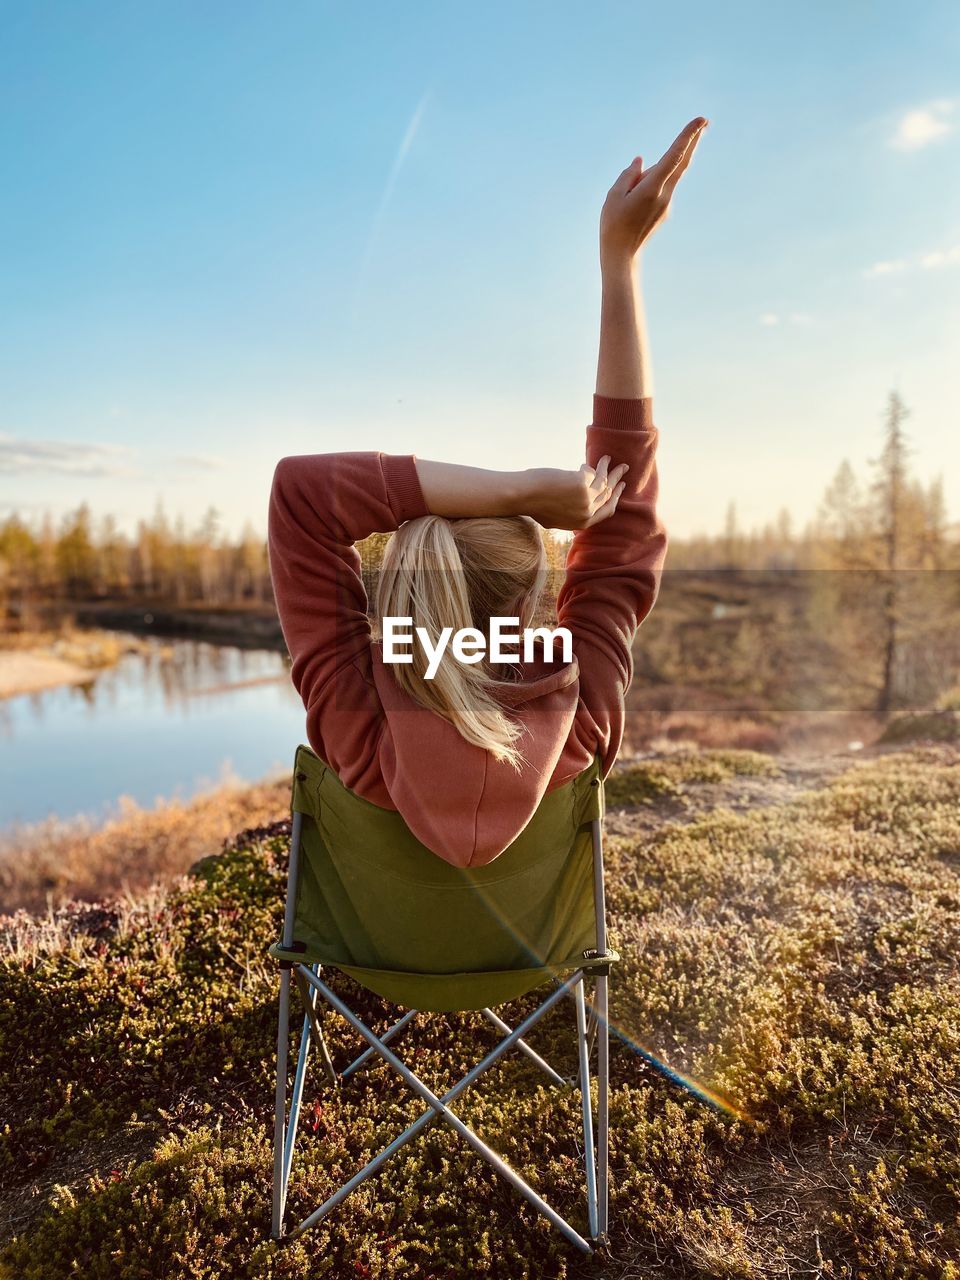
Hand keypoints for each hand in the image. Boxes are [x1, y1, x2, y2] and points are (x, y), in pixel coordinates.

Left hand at [525, 456, 629, 529]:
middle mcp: (587, 513)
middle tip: (622, 470)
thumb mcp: (554, 518)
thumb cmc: (534, 504)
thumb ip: (570, 514)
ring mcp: (586, 499)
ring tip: (607, 458)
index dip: (614, 498)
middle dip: (617, 480)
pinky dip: (590, 466)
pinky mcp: (582, 484)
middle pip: (609, 495)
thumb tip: (584, 501)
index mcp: (581, 523)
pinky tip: (586, 463)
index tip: (619, 487)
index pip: (607, 511)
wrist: (523, 495)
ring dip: (607, 468)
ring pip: (604, 481)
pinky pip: (591, 472)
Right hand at [599, 116, 707, 265]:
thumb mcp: (613, 196)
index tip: (701, 120)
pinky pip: (659, 189)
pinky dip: (649, 185)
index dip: (688, 136)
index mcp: (653, 188)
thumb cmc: (613, 226)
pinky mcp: (664, 211)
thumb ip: (628, 175)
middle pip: (681, 163)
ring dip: (651, 174)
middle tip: (704, 122)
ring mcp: (667, 204)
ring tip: (626, 198)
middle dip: (692, 142)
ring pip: (664, 177)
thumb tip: (641, 161)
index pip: (674, 156)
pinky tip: (632, 203)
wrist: (622, 257)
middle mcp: (665, 195)